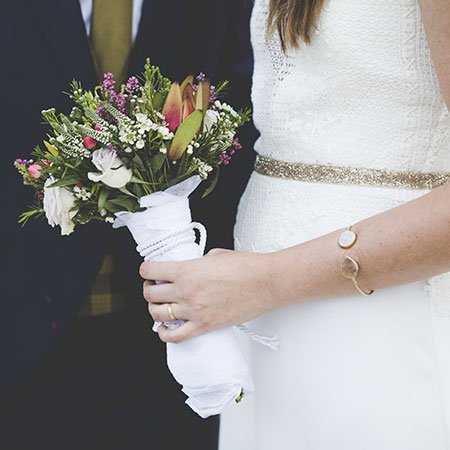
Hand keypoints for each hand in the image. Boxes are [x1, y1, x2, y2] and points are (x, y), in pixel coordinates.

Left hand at [140, 249, 278, 342]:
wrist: (265, 282)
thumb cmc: (245, 266)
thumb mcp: (214, 255)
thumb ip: (196, 263)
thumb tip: (188, 269)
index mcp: (186, 270)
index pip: (151, 271)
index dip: (146, 269)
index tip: (149, 270)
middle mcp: (186, 291)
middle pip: (150, 293)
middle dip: (148, 288)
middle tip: (154, 286)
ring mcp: (194, 311)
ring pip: (157, 314)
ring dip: (154, 308)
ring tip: (160, 304)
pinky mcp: (204, 326)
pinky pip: (175, 336)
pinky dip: (165, 334)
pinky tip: (165, 328)